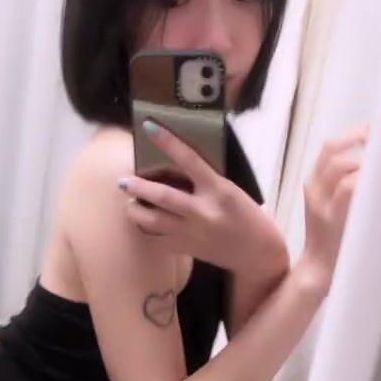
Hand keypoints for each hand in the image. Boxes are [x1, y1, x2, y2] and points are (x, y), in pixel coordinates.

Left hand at [117, 120, 283, 274]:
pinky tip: (144, 224)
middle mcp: (203, 211)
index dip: (168, 142)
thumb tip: (174, 168)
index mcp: (218, 190)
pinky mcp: (187, 249)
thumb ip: (206, 181)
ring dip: (136, 211)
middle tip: (122, 181)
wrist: (258, 254)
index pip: (190, 160)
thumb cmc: (247, 217)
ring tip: (130, 203)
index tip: (148, 127)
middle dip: (139, 187)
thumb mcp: (230, 192)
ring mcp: (192, 233)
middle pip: (163, 197)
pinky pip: (158, 239)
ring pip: (153, 221)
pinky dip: (148, 230)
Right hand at [298, 123, 368, 296]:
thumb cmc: (334, 237)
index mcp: (313, 183)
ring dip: (367, 160)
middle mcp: (314, 189)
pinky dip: (366, 179)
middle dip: (363, 142)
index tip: (377, 133)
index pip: (330, 146)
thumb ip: (347, 181)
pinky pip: (348, 187)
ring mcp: (322, 203)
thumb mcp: (334, 204)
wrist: (320, 270)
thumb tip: (378, 160)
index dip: (354, 134)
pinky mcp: (333, 218)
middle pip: (334, 150)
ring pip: (341, 165)